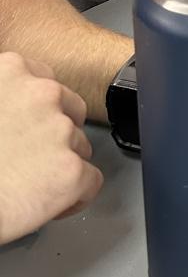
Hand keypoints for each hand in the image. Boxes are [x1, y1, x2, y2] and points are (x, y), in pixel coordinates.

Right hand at [0, 53, 103, 242]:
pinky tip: (47, 206)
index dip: (37, 111)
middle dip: (54, 135)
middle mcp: (43, 93)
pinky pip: (90, 182)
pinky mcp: (71, 171)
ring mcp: (61, 130)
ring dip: (60, 164)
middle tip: (27, 159)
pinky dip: (74, 197)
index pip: (45, 81)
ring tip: (28, 184)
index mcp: (11, 71)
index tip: (24, 128)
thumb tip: (12, 112)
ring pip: (80, 146)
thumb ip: (4, 95)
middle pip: (70, 111)